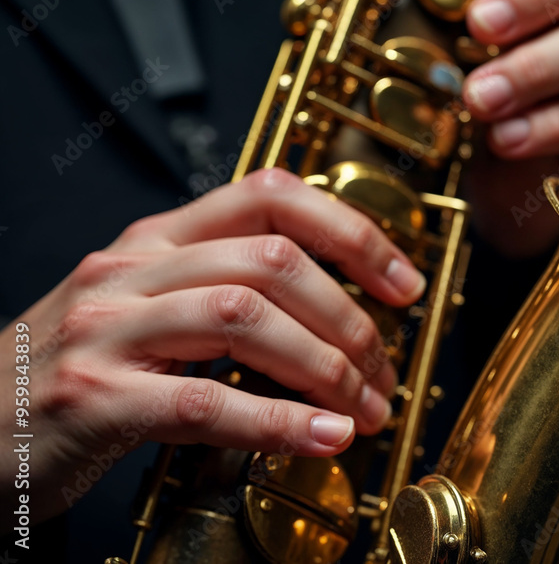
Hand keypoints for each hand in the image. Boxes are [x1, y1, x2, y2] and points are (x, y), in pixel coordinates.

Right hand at [0, 168, 424, 524]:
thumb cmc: (81, 369)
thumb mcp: (151, 306)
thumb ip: (228, 291)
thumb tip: (335, 313)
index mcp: (159, 239)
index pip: (272, 197)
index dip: (352, 233)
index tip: (403, 284)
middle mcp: (134, 269)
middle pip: (273, 261)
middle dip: (350, 319)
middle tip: (384, 372)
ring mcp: (110, 329)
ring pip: (246, 319)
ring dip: (326, 369)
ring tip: (363, 409)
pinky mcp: (95, 398)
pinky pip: (205, 401)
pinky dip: (279, 421)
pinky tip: (322, 436)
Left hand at [462, 0, 558, 256]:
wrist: (507, 197)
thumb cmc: (484, 124)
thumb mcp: (465, 78)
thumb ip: (464, 46)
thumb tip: (436, 19)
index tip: (476, 10)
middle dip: (530, 5)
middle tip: (479, 28)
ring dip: (535, 69)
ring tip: (482, 99)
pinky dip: (546, 127)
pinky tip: (505, 140)